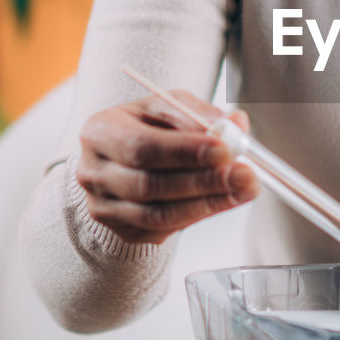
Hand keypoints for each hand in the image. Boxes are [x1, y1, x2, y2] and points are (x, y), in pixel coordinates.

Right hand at [76, 90, 258, 245]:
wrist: (123, 160)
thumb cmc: (149, 128)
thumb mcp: (170, 108)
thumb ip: (201, 114)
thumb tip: (236, 124)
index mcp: (99, 132)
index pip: (142, 146)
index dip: (185, 151)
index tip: (226, 150)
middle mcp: (94, 172)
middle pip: (149, 185)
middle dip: (203, 181)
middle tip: (245, 174)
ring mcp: (104, 207)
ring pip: (159, 215)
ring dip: (209, 202)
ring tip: (245, 188)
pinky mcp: (123, 231)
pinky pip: (164, 229)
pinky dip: (200, 215)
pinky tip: (226, 200)